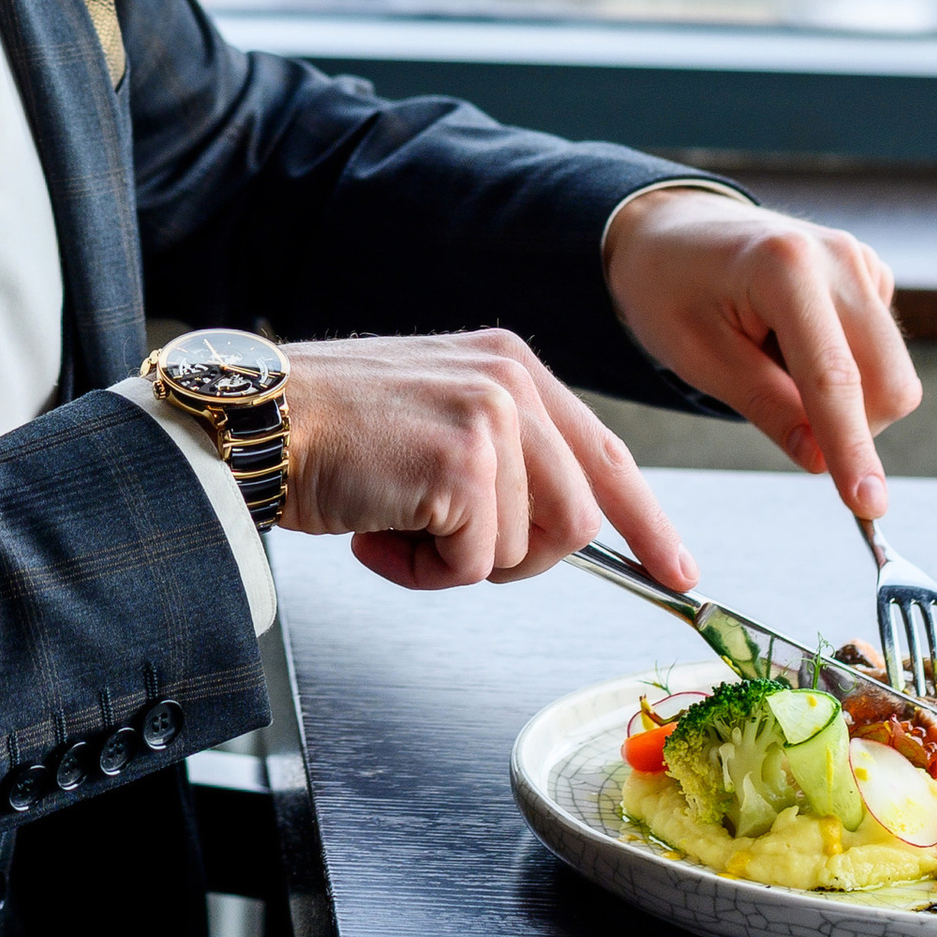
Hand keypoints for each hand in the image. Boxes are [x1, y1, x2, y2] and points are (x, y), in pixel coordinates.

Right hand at [282, 328, 698, 594]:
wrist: (257, 421)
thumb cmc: (331, 431)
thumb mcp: (437, 420)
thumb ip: (503, 456)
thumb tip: (558, 530)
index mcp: (510, 366)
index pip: (605, 454)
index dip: (646, 522)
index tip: (678, 570)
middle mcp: (510, 380)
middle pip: (575, 521)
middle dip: (513, 558)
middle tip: (439, 544)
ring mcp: (490, 419)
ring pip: (523, 549)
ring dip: (452, 562)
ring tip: (392, 523)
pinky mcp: (463, 465)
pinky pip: (474, 564)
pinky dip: (421, 571)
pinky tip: (376, 530)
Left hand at [600, 189, 920, 521]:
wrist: (672, 230)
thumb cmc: (670, 289)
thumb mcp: (697, 355)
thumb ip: (766, 407)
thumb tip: (823, 462)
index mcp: (786, 267)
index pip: (834, 379)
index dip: (853, 449)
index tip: (869, 506)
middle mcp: (839, 258)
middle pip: (889, 383)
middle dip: (851, 426)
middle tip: (777, 412)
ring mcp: (862, 262)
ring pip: (891, 374)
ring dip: (843, 398)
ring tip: (771, 360)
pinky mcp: (872, 275)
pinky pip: (880, 352)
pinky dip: (844, 369)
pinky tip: (790, 342)